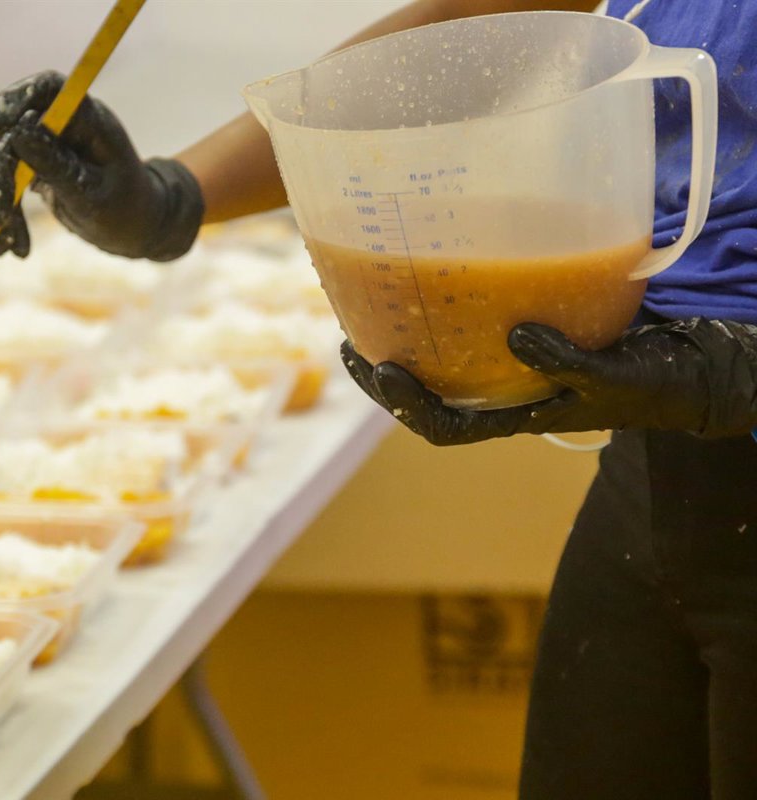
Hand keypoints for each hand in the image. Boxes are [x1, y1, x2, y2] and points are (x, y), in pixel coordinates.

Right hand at [0, 71, 203, 260]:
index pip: (46, 89)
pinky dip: (8, 218)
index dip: (13, 100)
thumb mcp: (92, 195)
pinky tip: (11, 248)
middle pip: (15, 133)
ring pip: (6, 163)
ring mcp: (49, 146)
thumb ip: (58, 165)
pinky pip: (10, 186)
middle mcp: (65, 126)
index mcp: (89, 120)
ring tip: (6, 249)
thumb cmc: (126, 210)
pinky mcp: (37, 168)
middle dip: (0, 177)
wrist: (136, 229)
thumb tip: (18, 133)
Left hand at [341, 319, 756, 445]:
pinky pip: (469, 334)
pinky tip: (427, 286)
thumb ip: (566, 362)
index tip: (380, 369)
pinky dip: (442, 318)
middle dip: (385, 378)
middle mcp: (501, 396)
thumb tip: (516, 334)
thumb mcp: (612, 378)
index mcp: (515, 418)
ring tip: (365, 316)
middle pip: (428, 399)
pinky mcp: (521, 340)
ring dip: (403, 346)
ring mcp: (508, 371)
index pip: (446, 427)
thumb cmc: (651, 384)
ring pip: (441, 367)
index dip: (408, 405)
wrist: (685, 371)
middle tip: (348, 344)